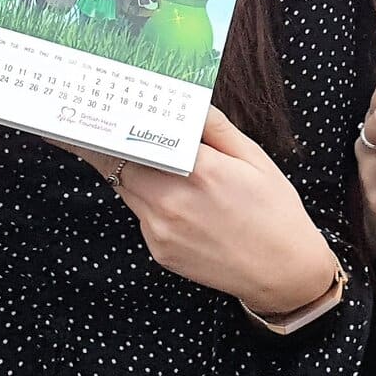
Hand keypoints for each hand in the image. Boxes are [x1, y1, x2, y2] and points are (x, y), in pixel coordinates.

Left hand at [57, 108, 337, 316]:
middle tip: (91, 120)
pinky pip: (141, 213)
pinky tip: (168, 194)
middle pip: (120, 162)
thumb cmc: (275, 210)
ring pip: (126, 187)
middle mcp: (172, 201)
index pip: (140, 137)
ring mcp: (162, 229)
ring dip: (126, 167)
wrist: (284, 273)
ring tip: (123, 147)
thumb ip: (215, 127)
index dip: (115, 122)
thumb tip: (185, 102)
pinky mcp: (159, 250)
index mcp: (200, 170)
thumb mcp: (254, 158)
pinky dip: (146, 198)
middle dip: (108, 141)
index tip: (97, 107)